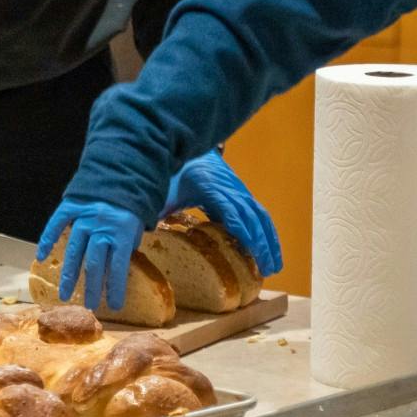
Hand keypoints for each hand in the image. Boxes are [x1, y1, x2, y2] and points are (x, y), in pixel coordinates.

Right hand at [36, 198, 145, 312]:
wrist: (119, 172)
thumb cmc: (129, 206)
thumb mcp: (136, 227)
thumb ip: (126, 247)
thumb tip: (116, 272)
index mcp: (122, 232)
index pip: (118, 266)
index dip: (116, 287)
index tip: (114, 306)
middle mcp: (102, 226)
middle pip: (95, 262)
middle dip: (92, 286)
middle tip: (89, 305)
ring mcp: (84, 217)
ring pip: (75, 249)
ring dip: (70, 273)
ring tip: (65, 294)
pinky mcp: (71, 206)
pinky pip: (57, 224)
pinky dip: (48, 239)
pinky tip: (42, 256)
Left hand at [164, 150, 282, 276]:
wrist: (186, 146)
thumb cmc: (174, 171)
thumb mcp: (164, 189)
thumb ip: (156, 209)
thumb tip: (141, 232)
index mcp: (209, 186)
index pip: (231, 210)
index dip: (244, 231)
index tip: (253, 252)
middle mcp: (230, 187)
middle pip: (252, 216)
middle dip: (263, 243)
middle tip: (268, 270)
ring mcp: (239, 189)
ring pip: (260, 216)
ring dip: (270, 241)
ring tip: (275, 266)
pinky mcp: (241, 194)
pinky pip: (259, 214)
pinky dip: (267, 233)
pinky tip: (270, 251)